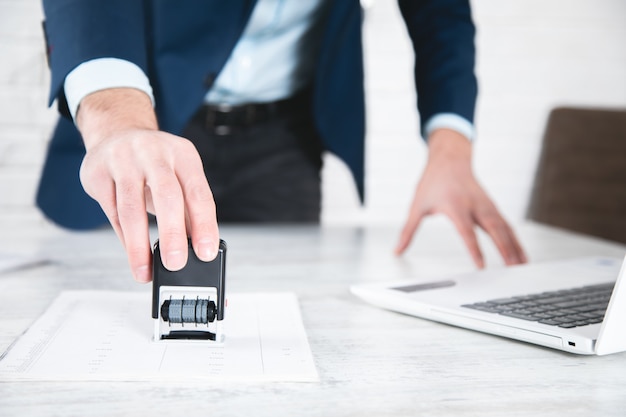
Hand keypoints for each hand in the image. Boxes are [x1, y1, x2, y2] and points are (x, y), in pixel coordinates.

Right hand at [76, 88, 219, 281]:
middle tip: (176, 264)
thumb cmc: (156, 163)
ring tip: (145, 270)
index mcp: (183, 154)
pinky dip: (123, 237)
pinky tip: (132, 254)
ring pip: (131, 208)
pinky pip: (111, 211)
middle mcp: (154, 152)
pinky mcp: (97, 171)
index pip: (198, 193)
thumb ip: (190, 211)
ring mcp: (123, 159)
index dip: (204, 225)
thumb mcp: (181, 177)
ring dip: (138, 245)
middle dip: (172, 234)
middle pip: (166, 196)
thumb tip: (199, 252)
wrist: (118, 131)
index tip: (206, 253)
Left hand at [394, 129, 526, 267]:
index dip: (475, 250)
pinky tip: (521, 254)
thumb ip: (408, 231)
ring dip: (515, 247)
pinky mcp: (492, 207)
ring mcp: (486, 205)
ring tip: (523, 267)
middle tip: (513, 270)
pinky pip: (507, 225)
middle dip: (505, 250)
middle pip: (494, 230)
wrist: (450, 159)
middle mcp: (475, 205)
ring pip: (505, 228)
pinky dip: (515, 240)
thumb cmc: (432, 182)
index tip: (481, 267)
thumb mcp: (416, 206)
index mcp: (455, 206)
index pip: (467, 233)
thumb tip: (397, 251)